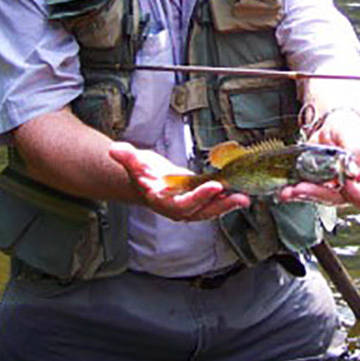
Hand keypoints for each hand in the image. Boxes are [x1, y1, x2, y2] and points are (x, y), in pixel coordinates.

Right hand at [108, 142, 249, 221]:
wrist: (145, 178)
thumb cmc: (141, 170)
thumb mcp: (133, 161)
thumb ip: (126, 156)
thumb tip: (114, 149)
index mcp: (161, 201)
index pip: (181, 203)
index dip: (198, 197)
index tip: (214, 187)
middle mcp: (176, 208)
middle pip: (201, 211)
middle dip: (220, 205)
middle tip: (239, 198)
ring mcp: (189, 207)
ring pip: (210, 210)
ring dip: (228, 205)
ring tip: (244, 198)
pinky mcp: (198, 201)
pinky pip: (214, 203)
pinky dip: (227, 200)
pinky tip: (241, 193)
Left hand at [278, 108, 359, 210]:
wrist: (332, 124)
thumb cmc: (347, 127)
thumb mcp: (352, 132)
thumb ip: (355, 149)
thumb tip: (353, 170)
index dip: (356, 194)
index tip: (344, 182)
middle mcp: (352, 185)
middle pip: (338, 199)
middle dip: (318, 194)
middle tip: (302, 188)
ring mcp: (334, 187)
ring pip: (320, 197)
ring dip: (303, 194)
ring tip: (289, 191)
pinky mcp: (317, 184)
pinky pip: (307, 191)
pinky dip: (295, 191)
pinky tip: (286, 190)